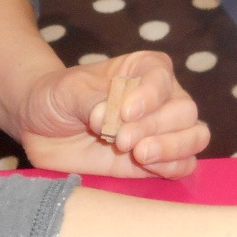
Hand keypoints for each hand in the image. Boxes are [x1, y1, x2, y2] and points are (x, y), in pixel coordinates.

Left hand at [19, 51, 209, 178]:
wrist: (40, 129)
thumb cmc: (57, 97)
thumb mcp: (67, 90)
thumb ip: (90, 100)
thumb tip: (108, 118)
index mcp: (145, 69)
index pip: (162, 78)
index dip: (150, 96)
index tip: (124, 112)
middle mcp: (162, 97)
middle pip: (185, 110)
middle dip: (156, 127)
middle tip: (122, 140)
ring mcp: (161, 130)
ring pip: (196, 137)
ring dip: (172, 148)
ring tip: (139, 155)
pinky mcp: (156, 161)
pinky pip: (184, 165)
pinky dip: (173, 167)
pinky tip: (147, 166)